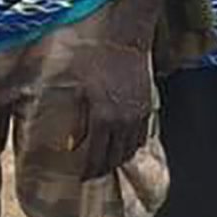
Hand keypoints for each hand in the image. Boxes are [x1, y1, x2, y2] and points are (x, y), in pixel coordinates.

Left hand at [71, 40, 151, 178]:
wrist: (126, 37)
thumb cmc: (95, 56)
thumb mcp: (77, 86)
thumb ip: (75, 119)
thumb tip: (70, 145)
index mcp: (102, 117)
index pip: (96, 156)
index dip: (88, 170)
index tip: (81, 178)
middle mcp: (122, 121)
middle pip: (114, 157)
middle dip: (102, 169)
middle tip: (93, 175)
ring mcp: (137, 115)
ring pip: (129, 149)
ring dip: (118, 159)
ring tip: (107, 164)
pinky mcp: (146, 106)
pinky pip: (141, 135)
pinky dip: (132, 145)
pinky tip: (124, 145)